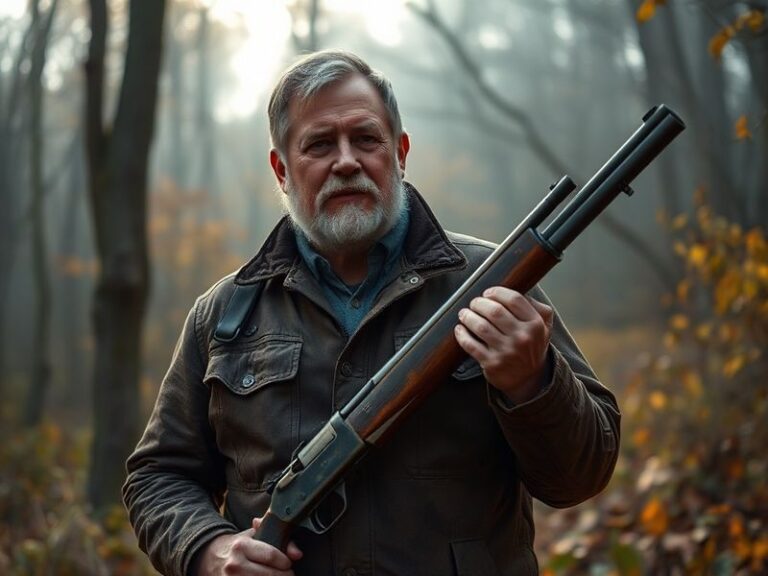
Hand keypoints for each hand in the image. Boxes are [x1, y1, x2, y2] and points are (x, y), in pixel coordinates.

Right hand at [194, 517, 302, 574]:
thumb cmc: (237, 546)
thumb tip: (298, 554)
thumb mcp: (255, 536)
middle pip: (270, 575)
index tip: (288, 564)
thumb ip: (280, 540)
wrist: (209, 558)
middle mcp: (234, 565)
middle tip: (287, 574)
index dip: (285, 562)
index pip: (271, 556)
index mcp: (241, 546)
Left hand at [454, 286, 552, 403]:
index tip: (488, 293)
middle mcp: (522, 338)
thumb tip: (517, 288)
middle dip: (479, 303)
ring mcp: (506, 352)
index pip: (514, 299)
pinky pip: (471, 345)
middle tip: (474, 303)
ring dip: (468, 316)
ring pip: (480, 326)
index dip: (497, 292)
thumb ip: (535, 306)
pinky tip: (459, 329)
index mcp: (535, 325)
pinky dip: (462, 334)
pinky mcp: (491, 363)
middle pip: (495, 311)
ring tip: (464, 313)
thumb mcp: (544, 326)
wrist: (528, 379)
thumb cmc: (531, 346)